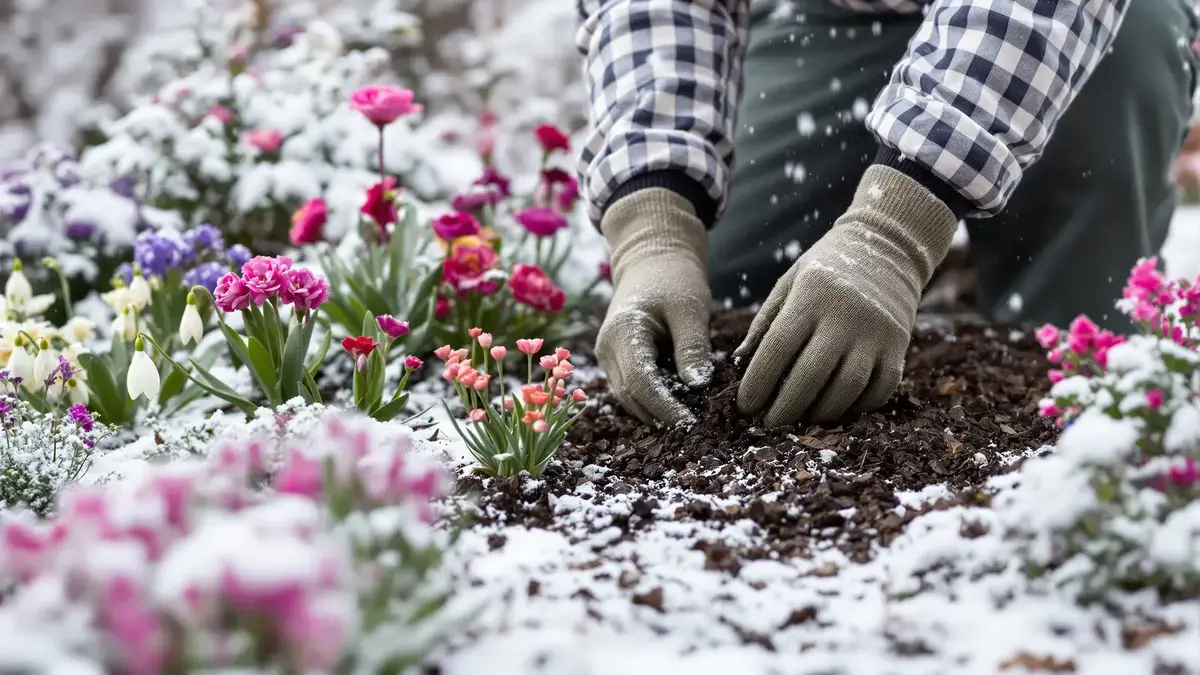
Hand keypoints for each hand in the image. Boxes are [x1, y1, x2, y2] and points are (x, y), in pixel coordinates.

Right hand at [596, 188, 711, 426]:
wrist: (652, 257)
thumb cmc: (674, 277)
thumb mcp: (690, 309)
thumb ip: (693, 348)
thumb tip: (697, 387)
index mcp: (623, 332)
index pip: (640, 383)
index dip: (664, 408)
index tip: (692, 423)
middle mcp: (607, 348)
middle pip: (630, 397)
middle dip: (661, 415)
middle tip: (696, 426)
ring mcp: (607, 356)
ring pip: (629, 398)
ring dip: (656, 411)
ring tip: (689, 416)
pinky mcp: (616, 360)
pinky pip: (631, 388)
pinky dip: (652, 399)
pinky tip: (678, 401)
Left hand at [734, 165, 959, 426]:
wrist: (886, 248)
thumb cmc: (825, 270)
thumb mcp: (788, 283)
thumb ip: (765, 324)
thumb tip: (740, 366)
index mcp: (811, 297)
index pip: (778, 348)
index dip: (758, 383)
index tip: (745, 406)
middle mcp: (846, 317)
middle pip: (811, 375)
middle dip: (785, 408)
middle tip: (769, 424)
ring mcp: (876, 334)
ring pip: (847, 389)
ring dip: (820, 413)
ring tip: (800, 420)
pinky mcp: (898, 347)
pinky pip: (879, 390)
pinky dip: (856, 408)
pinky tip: (836, 410)